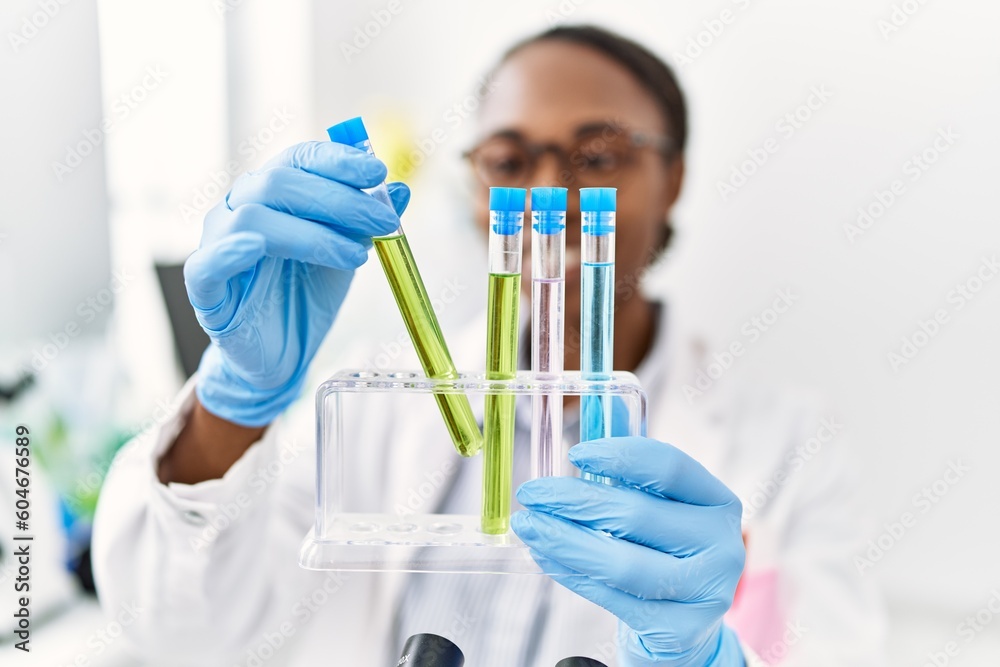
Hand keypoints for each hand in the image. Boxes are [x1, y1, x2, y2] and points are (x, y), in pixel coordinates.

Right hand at [184, 141, 408, 425]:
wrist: (283, 352)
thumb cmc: (307, 294)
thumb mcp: (347, 255)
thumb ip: (367, 224)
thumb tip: (401, 190)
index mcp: (273, 193)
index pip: (299, 158)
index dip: (337, 160)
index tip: (378, 172)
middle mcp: (240, 208)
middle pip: (280, 182)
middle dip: (339, 199)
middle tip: (382, 222)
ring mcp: (218, 244)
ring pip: (253, 218)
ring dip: (312, 233)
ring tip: (357, 258)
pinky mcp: (205, 288)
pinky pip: (207, 263)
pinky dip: (231, 252)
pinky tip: (257, 247)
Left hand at [511, 437, 745, 665]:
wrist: (684, 627)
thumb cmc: (664, 554)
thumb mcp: (660, 509)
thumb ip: (632, 472)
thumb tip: (593, 419)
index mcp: (718, 501)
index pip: (670, 467)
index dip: (620, 455)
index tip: (575, 453)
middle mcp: (722, 544)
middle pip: (636, 514)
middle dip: (573, 501)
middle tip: (532, 493)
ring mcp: (706, 591)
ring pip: (622, 561)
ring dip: (564, 540)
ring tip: (530, 526)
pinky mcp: (680, 630)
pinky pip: (613, 596)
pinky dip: (573, 573)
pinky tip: (547, 556)